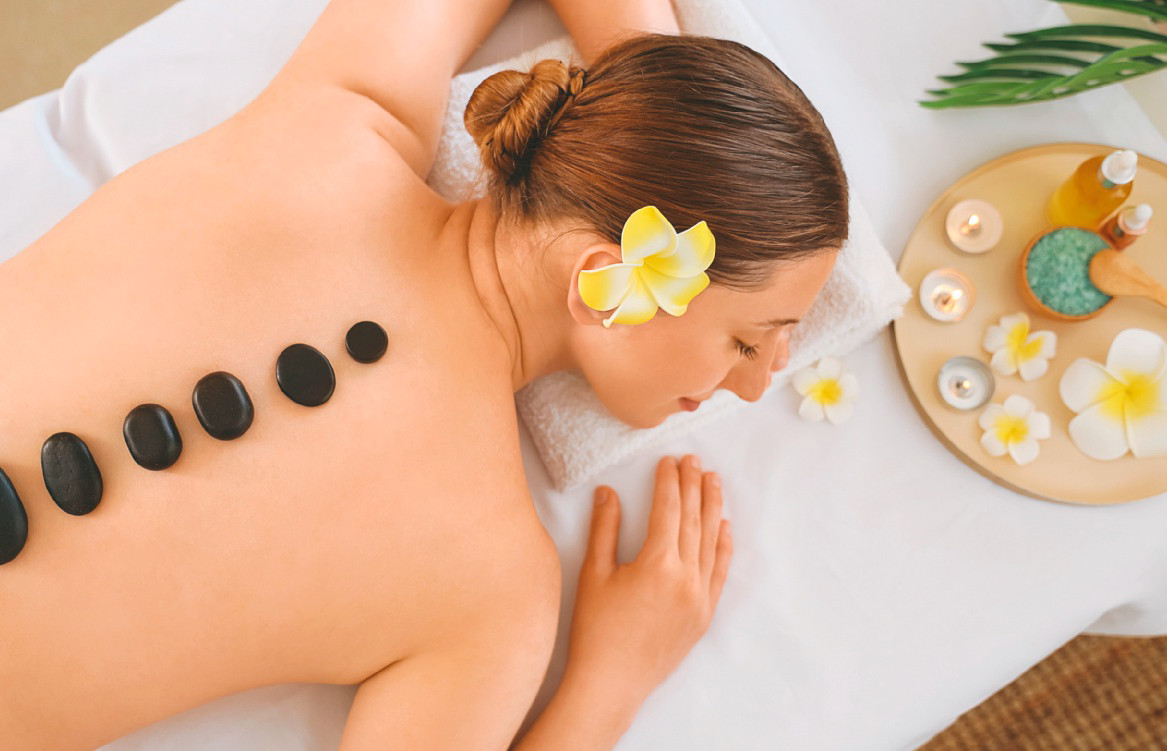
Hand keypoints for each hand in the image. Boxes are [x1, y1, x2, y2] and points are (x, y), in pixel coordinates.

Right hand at [562, 454, 732, 707]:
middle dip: (693, 486)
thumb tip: (608, 493)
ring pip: (711, 542)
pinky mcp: (703, 615)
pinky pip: (720, 572)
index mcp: (657, 563)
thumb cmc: (596, 630)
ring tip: (713, 481)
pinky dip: (724, 546)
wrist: (612, 683)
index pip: (668, 510)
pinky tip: (725, 526)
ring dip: (713, 508)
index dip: (669, 482)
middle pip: (693, 520)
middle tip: (694, 461)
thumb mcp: (593, 574)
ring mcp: (699, 598)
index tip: (669, 462)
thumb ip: (604, 529)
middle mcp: (685, 578)